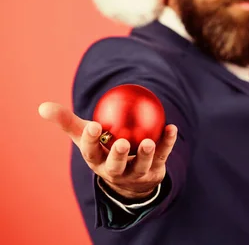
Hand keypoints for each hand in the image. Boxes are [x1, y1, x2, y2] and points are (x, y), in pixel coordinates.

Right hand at [38, 102, 177, 199]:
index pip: (91, 152)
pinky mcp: (155, 171)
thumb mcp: (85, 134)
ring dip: (146, 154)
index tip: (94, 126)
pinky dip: (167, 142)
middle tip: (122, 142)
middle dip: (118, 156)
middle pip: (115, 166)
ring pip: (141, 166)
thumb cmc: (103, 147)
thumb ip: (66, 121)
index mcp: (97, 161)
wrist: (129, 176)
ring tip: (148, 142)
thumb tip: (42, 107)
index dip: (91, 141)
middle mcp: (115, 171)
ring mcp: (136, 174)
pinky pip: (163, 155)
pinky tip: (172, 127)